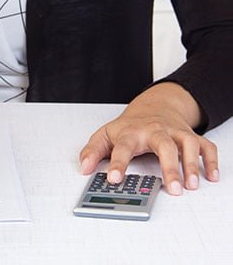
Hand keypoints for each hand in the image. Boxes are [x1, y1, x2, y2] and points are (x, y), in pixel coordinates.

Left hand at [79, 83, 218, 194]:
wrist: (153, 106)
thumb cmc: (129, 125)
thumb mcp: (106, 134)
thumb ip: (93, 151)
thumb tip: (84, 168)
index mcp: (131, 133)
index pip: (123, 148)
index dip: (118, 163)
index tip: (114, 179)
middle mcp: (154, 131)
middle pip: (163, 145)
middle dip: (169, 167)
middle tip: (172, 188)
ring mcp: (174, 133)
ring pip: (187, 144)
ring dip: (192, 164)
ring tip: (192, 184)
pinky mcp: (189, 135)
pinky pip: (205, 145)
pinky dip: (211, 159)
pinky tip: (210, 175)